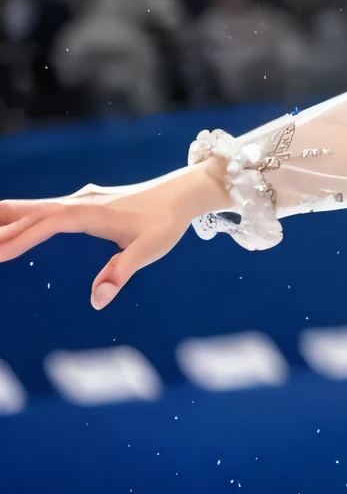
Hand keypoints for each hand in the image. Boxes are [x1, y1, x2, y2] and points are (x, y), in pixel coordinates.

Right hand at [0, 160, 229, 308]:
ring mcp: (82, 201)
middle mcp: (80, 203)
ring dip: (10, 216)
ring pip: (37, 207)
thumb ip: (121, 273)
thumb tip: (98, 299)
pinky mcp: (86, 203)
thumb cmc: (166, 222)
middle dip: (3, 223)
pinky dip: (25, 215)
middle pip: (32, 211)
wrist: (182, 193)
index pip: (46, 225)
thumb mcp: (149, 250)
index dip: (20, 238)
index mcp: (91, 214)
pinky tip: (14, 221)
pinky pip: (47, 209)